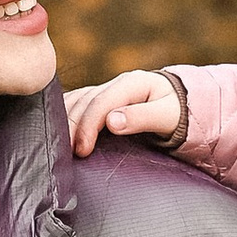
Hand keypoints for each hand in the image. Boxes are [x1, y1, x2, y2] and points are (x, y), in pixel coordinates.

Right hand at [67, 70, 182, 154]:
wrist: (180, 105)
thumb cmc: (176, 112)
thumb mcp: (167, 115)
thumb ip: (141, 118)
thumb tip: (112, 122)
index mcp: (132, 82)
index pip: (101, 102)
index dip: (88, 126)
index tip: (82, 150)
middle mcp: (115, 83)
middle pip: (84, 101)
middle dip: (71, 126)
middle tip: (66, 153)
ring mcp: (105, 89)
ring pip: (75, 100)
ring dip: (63, 121)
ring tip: (58, 145)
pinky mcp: (99, 99)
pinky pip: (75, 103)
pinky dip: (63, 115)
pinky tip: (55, 130)